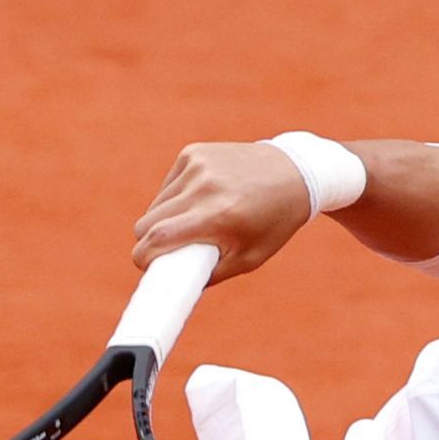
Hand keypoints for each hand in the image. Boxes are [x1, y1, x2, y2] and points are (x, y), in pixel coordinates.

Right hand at [131, 142, 312, 284]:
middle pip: (148, 221)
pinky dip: (175, 198)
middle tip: (167, 252)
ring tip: (193, 224)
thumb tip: (174, 287)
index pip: (160, 236)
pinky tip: (201, 199)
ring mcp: (197, 165)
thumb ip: (211, 274)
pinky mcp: (193, 152)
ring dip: (163, 219)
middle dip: (150, 241)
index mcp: (220, 215)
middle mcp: (205, 186)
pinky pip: (168, 185)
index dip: (143, 256)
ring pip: (156, 204)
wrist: (294, 173)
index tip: (144, 266)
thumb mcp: (250, 258)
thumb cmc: (274, 223)